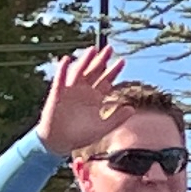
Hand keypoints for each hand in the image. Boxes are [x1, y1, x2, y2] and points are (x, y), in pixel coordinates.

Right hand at [36, 44, 131, 160]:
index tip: (122, 61)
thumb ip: (116, 119)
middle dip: (101, 61)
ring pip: (79, 72)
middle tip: (109, 48)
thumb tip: (132, 109)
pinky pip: (60, 80)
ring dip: (85, 61)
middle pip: (94, 72)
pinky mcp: (58, 94)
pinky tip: (66, 60)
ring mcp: (71, 91)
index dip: (114, 71)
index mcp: (95, 98)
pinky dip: (62, 70)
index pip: (106, 81)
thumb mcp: (102, 128)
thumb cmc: (80, 135)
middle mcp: (84, 91)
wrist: (59, 142)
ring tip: (92, 50)